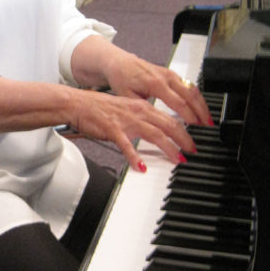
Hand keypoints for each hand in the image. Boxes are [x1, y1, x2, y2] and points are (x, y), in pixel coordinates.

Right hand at [69, 87, 199, 171]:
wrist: (78, 104)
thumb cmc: (99, 108)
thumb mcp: (126, 109)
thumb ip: (142, 118)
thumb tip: (156, 130)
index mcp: (142, 106)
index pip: (170, 118)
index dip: (184, 130)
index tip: (192, 141)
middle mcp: (138, 112)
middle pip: (168, 125)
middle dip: (183, 139)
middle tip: (191, 151)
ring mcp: (126, 121)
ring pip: (154, 134)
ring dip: (168, 148)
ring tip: (176, 159)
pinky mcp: (113, 130)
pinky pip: (127, 146)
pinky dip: (135, 157)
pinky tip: (141, 166)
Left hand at [102, 50, 212, 127]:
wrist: (119, 63)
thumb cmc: (122, 79)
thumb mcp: (127, 97)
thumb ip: (142, 108)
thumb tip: (154, 123)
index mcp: (155, 84)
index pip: (178, 102)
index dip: (189, 116)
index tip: (196, 127)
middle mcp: (166, 77)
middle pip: (191, 95)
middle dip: (201, 111)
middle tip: (208, 126)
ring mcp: (170, 74)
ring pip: (193, 89)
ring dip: (202, 104)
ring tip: (207, 119)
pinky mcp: (171, 73)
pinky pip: (189, 85)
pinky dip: (197, 97)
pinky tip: (199, 107)